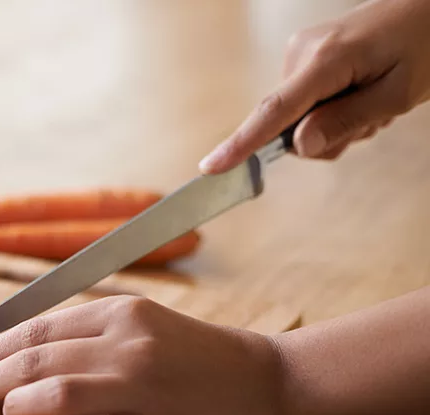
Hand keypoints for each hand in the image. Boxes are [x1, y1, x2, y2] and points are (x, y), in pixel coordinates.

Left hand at [0, 296, 287, 414]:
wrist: (275, 384)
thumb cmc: (199, 359)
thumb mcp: (145, 328)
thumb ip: (88, 337)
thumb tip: (16, 355)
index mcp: (121, 314)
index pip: (37, 328)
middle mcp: (129, 346)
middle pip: (36, 360)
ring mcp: (146, 390)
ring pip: (59, 392)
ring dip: (19, 404)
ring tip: (4, 413)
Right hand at [200, 0, 429, 172]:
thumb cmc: (425, 44)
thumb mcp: (399, 93)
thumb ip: (348, 121)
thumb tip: (298, 146)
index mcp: (326, 59)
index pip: (275, 111)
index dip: (242, 143)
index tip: (210, 167)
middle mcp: (302, 53)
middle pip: (289, 124)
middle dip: (327, 136)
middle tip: (373, 122)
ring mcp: (301, 52)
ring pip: (298, 118)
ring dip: (336, 123)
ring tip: (374, 102)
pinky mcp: (305, 55)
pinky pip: (305, 102)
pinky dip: (333, 108)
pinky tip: (362, 92)